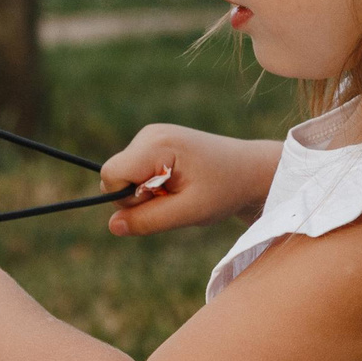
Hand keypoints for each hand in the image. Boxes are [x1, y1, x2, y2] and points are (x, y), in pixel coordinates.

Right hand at [100, 126, 282, 236]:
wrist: (249, 171)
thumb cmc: (225, 190)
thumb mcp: (190, 212)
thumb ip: (150, 220)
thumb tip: (112, 226)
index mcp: (157, 144)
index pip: (111, 174)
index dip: (127, 198)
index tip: (160, 201)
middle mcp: (148, 134)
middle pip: (114, 175)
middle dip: (138, 197)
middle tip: (175, 198)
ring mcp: (150, 137)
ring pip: (123, 176)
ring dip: (146, 193)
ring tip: (180, 191)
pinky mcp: (153, 144)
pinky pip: (134, 173)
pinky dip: (151, 186)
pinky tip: (177, 184)